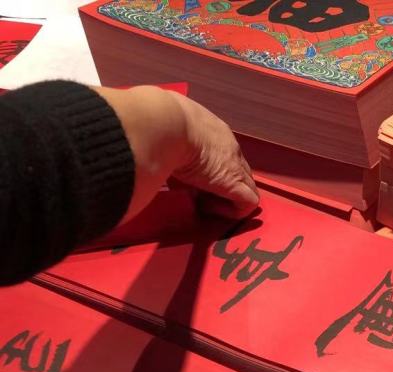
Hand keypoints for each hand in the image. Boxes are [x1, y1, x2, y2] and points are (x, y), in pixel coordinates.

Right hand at [96, 85, 258, 222]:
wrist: (159, 123)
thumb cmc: (150, 122)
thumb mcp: (155, 127)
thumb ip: (156, 138)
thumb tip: (130, 146)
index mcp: (207, 128)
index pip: (219, 154)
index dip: (207, 172)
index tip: (187, 182)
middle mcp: (227, 145)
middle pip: (236, 171)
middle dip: (217, 186)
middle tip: (192, 194)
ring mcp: (233, 165)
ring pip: (244, 188)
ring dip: (222, 199)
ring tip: (197, 202)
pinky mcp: (235, 183)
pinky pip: (246, 203)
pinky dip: (229, 210)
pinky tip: (206, 207)